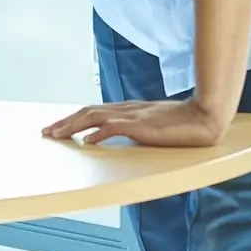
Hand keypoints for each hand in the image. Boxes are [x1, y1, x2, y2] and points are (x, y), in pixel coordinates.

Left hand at [43, 98, 229, 146]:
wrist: (204, 116)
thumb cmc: (181, 123)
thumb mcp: (151, 126)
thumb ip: (133, 129)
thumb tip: (114, 137)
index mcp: (127, 109)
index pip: (93, 111)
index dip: (73, 118)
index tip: (57, 126)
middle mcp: (126, 109)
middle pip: (87, 112)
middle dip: (64, 121)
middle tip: (46, 132)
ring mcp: (133, 116)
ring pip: (94, 117)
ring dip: (72, 125)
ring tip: (56, 135)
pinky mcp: (142, 126)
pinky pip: (114, 128)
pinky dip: (98, 133)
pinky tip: (86, 141)